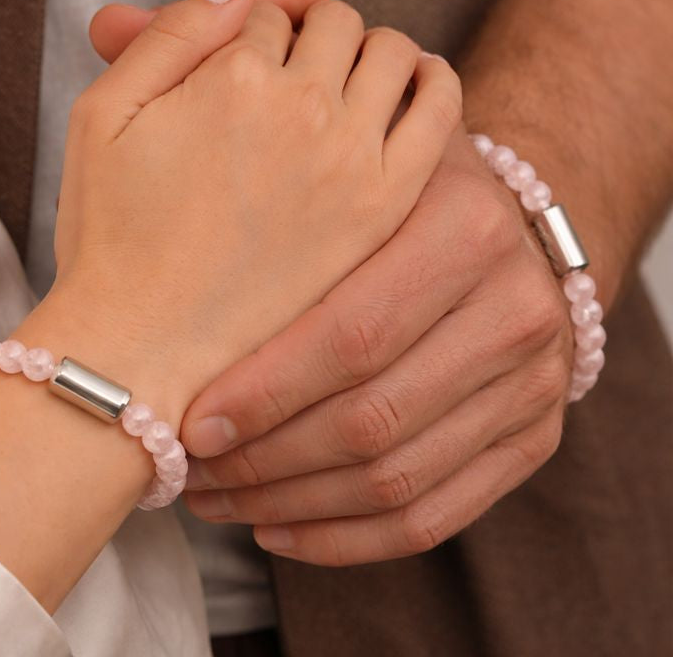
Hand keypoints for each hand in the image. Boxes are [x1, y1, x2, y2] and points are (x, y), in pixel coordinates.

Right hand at [49, 0, 460, 428]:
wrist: (144, 346)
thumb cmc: (112, 234)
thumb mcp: (103, 113)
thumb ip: (172, 31)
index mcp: (235, 77)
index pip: (269, 7)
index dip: (253, 25)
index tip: (244, 56)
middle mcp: (305, 108)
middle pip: (335, 19)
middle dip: (309, 31)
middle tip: (290, 69)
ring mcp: (352, 159)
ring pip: (392, 51)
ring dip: (368, 47)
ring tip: (344, 76)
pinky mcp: (384, 207)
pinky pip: (439, 112)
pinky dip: (431, 82)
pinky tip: (409, 88)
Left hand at [179, 126, 573, 565]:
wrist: (512, 224)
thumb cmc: (406, 196)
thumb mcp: (362, 168)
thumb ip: (291, 205)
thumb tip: (171, 266)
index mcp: (467, 229)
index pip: (351, 337)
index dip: (264, 394)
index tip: (191, 425)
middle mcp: (517, 309)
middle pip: (371, 420)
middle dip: (266, 460)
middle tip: (193, 469)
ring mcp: (537, 382)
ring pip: (396, 480)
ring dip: (291, 505)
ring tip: (219, 498)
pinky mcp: (536, 438)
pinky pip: (436, 516)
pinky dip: (347, 540)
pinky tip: (278, 526)